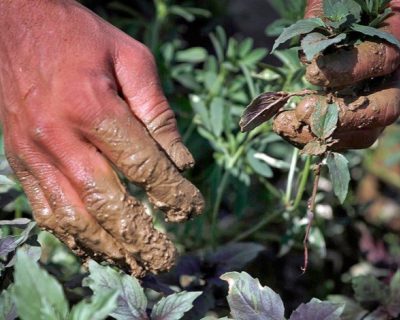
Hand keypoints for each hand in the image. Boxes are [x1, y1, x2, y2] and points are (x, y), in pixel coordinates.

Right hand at [0, 0, 203, 275]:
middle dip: (142, 235)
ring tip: (137, 263)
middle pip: (107, 203)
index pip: (143, 165)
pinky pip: (45, 211)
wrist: (14, 24)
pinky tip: (96, 249)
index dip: (172, 192)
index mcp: (93, 107)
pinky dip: (73, 237)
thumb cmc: (80, 37)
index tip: (191, 208)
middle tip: (167, 257)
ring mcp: (35, 154)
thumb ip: (158, 111)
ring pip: (74, 217)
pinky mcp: (21, 161)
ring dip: (109, 247)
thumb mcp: (131, 58)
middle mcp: (60, 137)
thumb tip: (181, 161)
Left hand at [273, 0, 399, 149]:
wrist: (355, 8)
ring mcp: (389, 94)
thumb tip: (310, 60)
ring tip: (286, 124)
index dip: (347, 71)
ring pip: (368, 132)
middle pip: (386, 108)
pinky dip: (318, 137)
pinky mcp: (367, 111)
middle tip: (303, 110)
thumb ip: (324, 23)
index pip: (385, 59)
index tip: (311, 73)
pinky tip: (288, 127)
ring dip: (325, 135)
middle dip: (341, 116)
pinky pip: (350, 136)